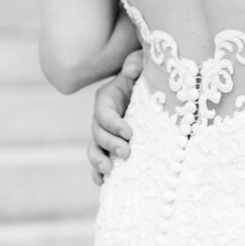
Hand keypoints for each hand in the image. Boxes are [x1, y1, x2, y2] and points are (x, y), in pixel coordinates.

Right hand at [87, 50, 143, 184]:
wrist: (150, 91)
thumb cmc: (146, 76)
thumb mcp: (141, 64)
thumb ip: (136, 62)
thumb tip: (132, 70)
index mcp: (106, 99)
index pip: (104, 112)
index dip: (113, 124)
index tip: (130, 133)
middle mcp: (101, 118)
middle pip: (98, 134)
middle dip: (110, 144)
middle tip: (127, 153)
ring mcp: (104, 135)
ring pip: (94, 149)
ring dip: (99, 161)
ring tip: (109, 171)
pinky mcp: (109, 147)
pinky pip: (99, 161)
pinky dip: (97, 173)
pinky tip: (102, 183)